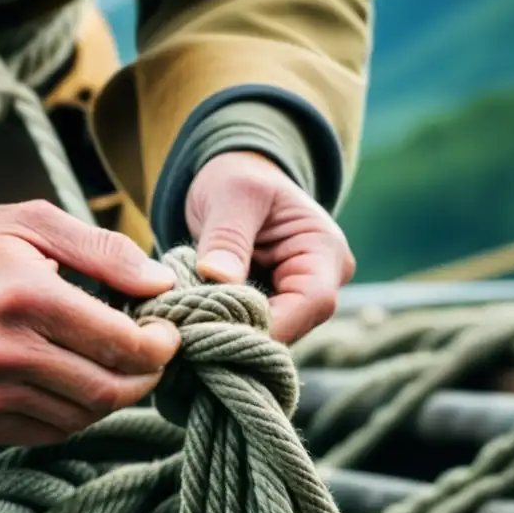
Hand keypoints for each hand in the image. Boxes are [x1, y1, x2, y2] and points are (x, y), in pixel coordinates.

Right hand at [0, 201, 180, 445]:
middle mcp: (1, 354)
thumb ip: (106, 252)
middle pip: (107, 390)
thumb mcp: (38, 223)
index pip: (119, 343)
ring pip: (82, 418)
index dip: (159, 345)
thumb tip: (162, 284)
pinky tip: (72, 380)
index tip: (167, 332)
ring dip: (111, 396)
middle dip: (145, 376)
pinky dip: (74, 413)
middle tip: (152, 355)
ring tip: (112, 364)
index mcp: (24, 298)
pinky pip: (48, 433)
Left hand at [185, 151, 354, 342]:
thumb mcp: (233, 194)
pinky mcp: (274, 307)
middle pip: (292, 326)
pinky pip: (252, 329)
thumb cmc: (239, 177)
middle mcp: (322, 280)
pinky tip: (195, 326)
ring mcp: (299, 298)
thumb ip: (227, 237)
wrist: (234, 179)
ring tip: (188, 327)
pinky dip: (224, 328)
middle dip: (242, 332)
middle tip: (190, 333)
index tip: (215, 328)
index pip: (311, 302)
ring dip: (229, 333)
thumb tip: (216, 278)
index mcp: (325, 249)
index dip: (267, 323)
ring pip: (270, 335)